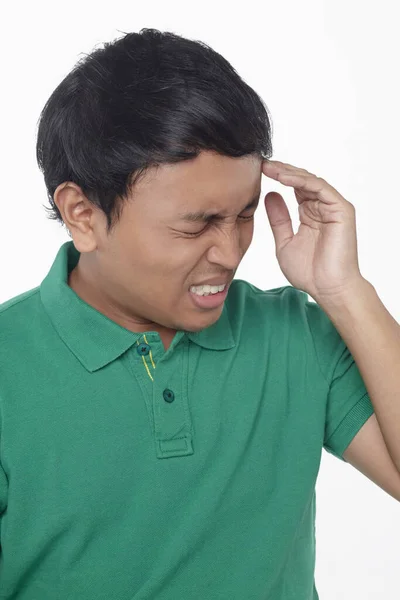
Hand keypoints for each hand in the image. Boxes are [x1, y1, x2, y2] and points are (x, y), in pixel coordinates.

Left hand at [262, 159, 364, 301]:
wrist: (328, 289)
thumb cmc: (309, 272)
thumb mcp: (284, 242)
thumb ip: (279, 219)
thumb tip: (270, 195)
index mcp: (310, 214)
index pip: (294, 189)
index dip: (276, 179)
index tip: (256, 173)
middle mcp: (322, 207)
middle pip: (301, 181)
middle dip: (281, 171)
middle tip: (260, 163)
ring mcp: (333, 207)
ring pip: (310, 181)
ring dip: (289, 173)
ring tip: (269, 168)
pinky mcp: (341, 209)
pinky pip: (320, 188)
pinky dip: (301, 182)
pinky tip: (283, 178)